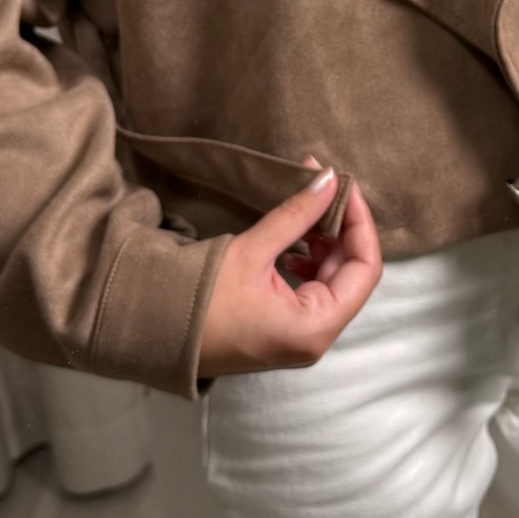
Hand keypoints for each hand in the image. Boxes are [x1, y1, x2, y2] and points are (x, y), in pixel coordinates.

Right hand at [196, 159, 381, 376]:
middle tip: (319, 188)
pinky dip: (309, 262)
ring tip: (305, 211)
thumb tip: (328, 179)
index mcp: (316, 327)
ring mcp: (301, 337)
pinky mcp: (285, 331)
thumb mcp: (251, 252)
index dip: (360, 222)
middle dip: (340, 228)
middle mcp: (316, 338)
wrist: (153, 335)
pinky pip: (312, 292)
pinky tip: (294, 243)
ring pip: (333, 281)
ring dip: (324, 243)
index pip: (365, 268)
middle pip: (351, 274)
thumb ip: (296, 215)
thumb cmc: (200, 300)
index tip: (343, 186)